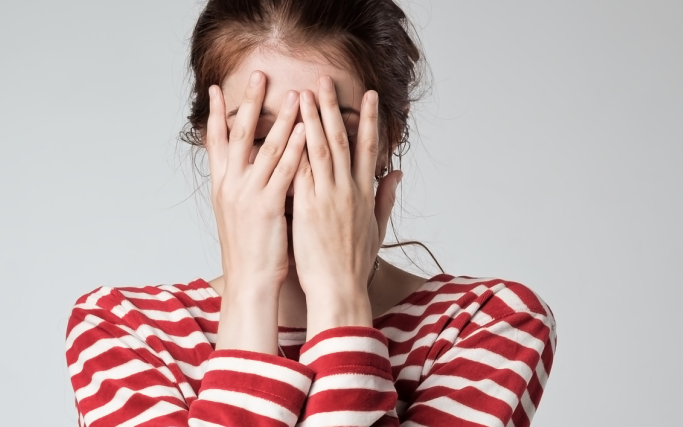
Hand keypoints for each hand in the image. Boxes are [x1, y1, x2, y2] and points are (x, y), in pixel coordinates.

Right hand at [207, 71, 307, 352]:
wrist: (249, 284)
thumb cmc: (250, 252)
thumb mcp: (237, 215)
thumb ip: (241, 188)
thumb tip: (244, 171)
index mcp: (222, 187)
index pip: (215, 143)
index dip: (215, 115)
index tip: (216, 90)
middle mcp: (230, 186)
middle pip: (238, 135)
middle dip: (249, 103)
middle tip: (258, 75)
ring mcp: (248, 195)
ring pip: (266, 148)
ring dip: (281, 118)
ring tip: (294, 94)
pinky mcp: (268, 206)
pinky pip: (285, 171)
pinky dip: (295, 149)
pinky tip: (306, 131)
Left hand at [290, 77, 402, 338]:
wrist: (340, 289)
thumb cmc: (355, 264)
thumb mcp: (378, 228)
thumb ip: (386, 197)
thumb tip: (396, 173)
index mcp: (364, 194)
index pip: (369, 148)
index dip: (369, 120)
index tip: (368, 96)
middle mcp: (348, 190)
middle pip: (341, 140)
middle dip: (332, 108)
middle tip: (324, 80)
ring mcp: (328, 198)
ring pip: (319, 149)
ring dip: (310, 119)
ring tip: (302, 94)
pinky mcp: (307, 208)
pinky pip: (300, 172)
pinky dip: (295, 150)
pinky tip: (286, 130)